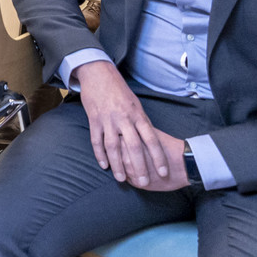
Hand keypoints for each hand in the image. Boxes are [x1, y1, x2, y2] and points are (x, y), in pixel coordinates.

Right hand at [73, 60, 176, 188]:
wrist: (98, 73)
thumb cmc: (119, 90)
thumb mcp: (136, 103)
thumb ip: (141, 121)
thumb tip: (149, 139)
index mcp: (137, 114)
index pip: (151, 139)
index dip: (158, 157)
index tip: (163, 172)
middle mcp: (124, 118)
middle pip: (134, 147)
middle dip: (140, 166)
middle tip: (144, 182)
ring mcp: (108, 120)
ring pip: (114, 147)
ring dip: (118, 165)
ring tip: (122, 179)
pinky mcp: (94, 119)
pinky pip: (97, 140)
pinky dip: (100, 154)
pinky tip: (104, 165)